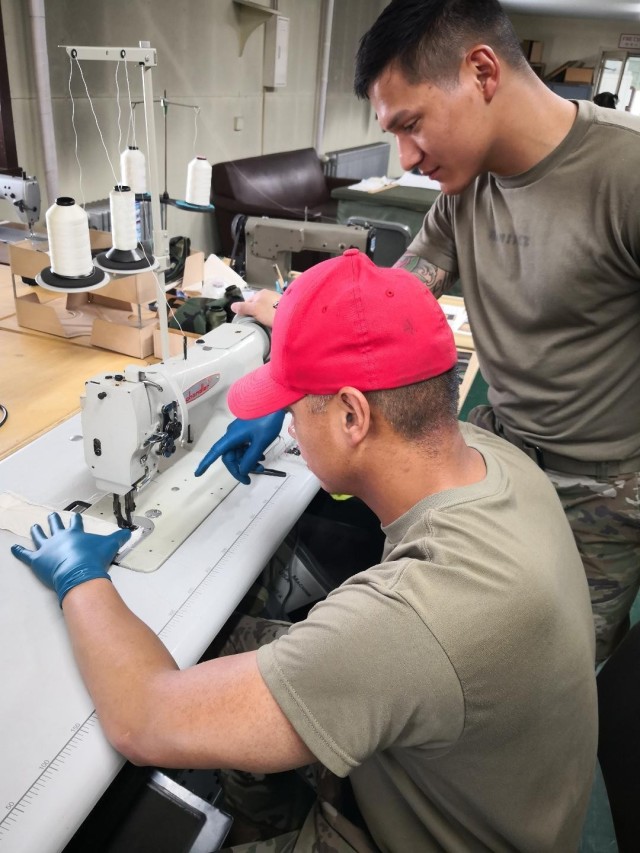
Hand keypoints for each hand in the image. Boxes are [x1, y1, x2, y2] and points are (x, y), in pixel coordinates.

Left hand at [11, 512, 131, 605]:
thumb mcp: (109, 546)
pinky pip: (25, 554)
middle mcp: (59, 538)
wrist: (79, 572)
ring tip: (35, 527)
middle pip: (55, 525)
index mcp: (75, 534)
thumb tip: (128, 533)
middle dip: (54, 520)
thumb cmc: (91, 559)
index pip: (75, 523)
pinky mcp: (37, 560)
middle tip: (52, 516)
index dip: (75, 519)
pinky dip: (19, 552)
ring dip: (37, 531)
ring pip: (39, 536)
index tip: (74, 515)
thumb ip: (118, 538)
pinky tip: (14, 549)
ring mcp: (47, 548)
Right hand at [194, 412, 284, 484]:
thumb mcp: (260, 442)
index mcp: (232, 437)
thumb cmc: (267, 419)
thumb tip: (242, 469)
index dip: (205, 464)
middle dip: (239, 468)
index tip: (197, 473)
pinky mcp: (247, 431)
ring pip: (239, 453)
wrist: (275, 402)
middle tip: (249, 478)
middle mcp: (233, 435)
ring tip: (261, 467)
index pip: (215, 453)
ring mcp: (240, 433)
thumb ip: (250, 458)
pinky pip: (245, 446)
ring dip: (247, 462)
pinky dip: (251, 454)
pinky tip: (260, 457)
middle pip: (230, 457)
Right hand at [231, 289, 280, 328]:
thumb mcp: (254, 309)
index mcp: (261, 293)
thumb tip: (232, 306)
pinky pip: (274, 312)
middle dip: (256, 313)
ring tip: (264, 324)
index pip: (249, 301)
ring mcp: (278, 300)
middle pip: (258, 305)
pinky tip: (273, 323)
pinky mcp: (285, 307)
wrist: (291, 316)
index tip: (246, 320)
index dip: (246, 310)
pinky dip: (272, 317)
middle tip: (256, 323)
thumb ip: (243, 308)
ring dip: (264, 315)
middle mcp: (270, 294)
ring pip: (267, 309)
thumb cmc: (270, 311)